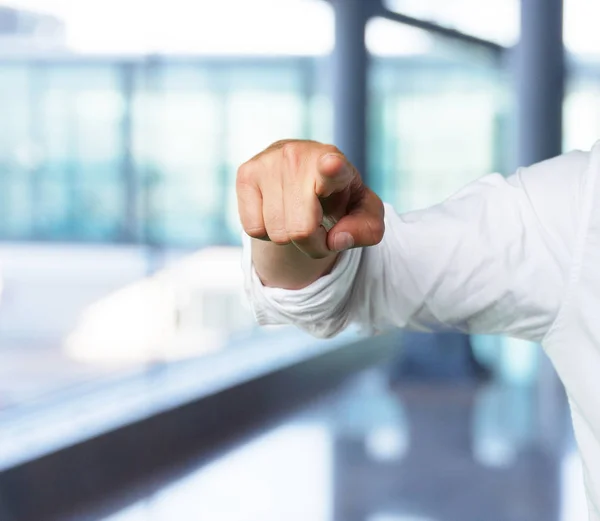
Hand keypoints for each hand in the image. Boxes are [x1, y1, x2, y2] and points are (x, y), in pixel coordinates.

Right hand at [236, 140, 384, 258]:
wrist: (304, 174)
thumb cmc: (339, 196)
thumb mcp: (365, 214)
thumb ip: (367, 230)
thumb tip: (336, 239)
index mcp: (336, 162)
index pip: (332, 168)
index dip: (332, 169)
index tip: (331, 165)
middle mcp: (299, 157)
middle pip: (301, 231)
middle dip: (312, 243)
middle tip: (319, 227)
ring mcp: (269, 163)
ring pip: (276, 233)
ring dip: (289, 239)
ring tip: (297, 216)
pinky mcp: (246, 174)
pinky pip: (253, 229)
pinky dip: (266, 232)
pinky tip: (276, 212)